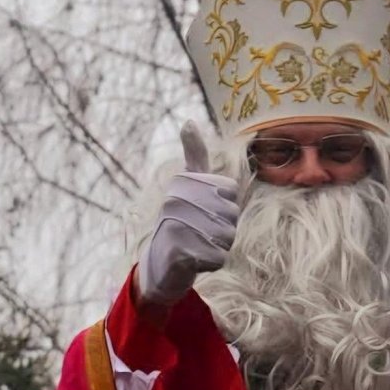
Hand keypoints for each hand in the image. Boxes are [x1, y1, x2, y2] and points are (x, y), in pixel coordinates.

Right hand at [136, 121, 238, 305]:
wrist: (159, 267)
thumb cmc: (179, 223)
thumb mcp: (187, 186)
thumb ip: (194, 156)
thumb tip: (189, 121)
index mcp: (182, 183)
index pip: (230, 191)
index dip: (225, 206)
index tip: (204, 212)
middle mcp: (175, 201)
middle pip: (231, 214)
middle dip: (224, 229)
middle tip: (201, 233)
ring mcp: (175, 227)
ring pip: (227, 237)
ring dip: (219, 247)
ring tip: (197, 246)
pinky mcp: (178, 254)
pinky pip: (218, 258)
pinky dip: (211, 263)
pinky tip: (195, 262)